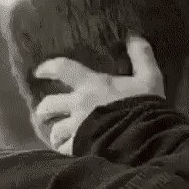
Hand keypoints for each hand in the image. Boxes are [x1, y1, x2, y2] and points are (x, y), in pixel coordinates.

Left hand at [33, 35, 163, 152]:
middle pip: (50, 104)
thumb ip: (141, 56)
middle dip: (44, 108)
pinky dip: (64, 150)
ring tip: (57, 136)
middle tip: (43, 111)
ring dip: (55, 132)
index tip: (39, 71)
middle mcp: (79, 105)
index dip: (48, 67)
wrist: (145, 139)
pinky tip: (68, 151)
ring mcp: (78, 128)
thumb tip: (133, 37)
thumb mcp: (149, 78)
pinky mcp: (80, 148)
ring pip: (56, 130)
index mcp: (92, 85)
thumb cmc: (145, 106)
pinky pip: (65, 150)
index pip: (62, 69)